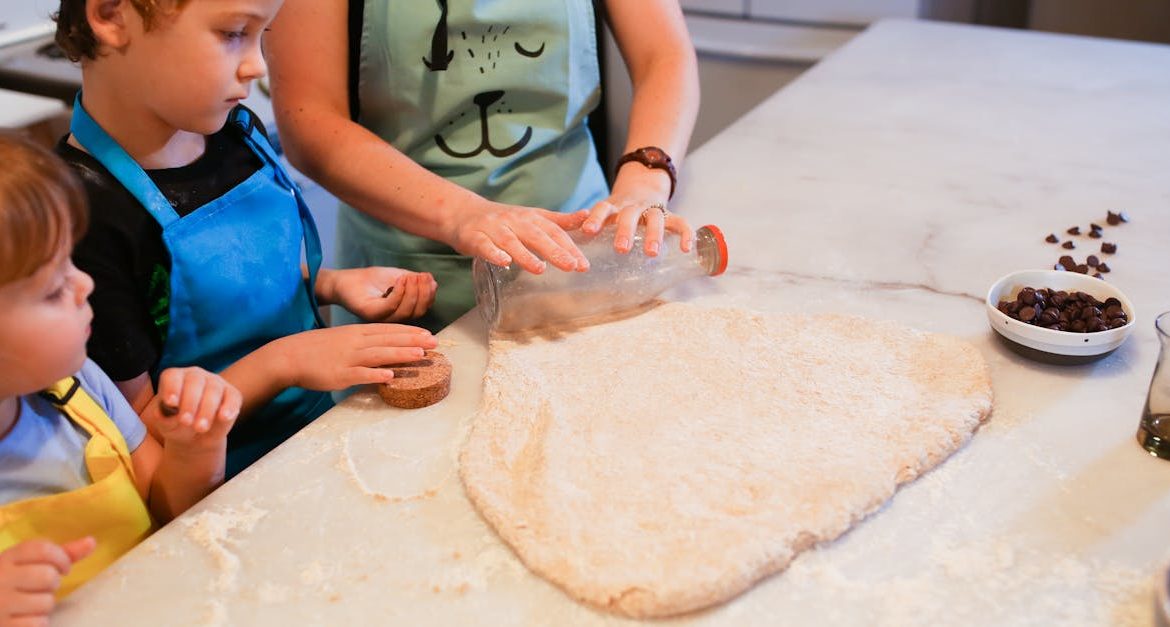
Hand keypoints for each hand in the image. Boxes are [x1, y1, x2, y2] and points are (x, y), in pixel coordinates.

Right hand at [0, 538, 95, 624]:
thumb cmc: (14, 583)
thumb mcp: (29, 564)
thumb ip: (61, 553)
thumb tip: (91, 542)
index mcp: (6, 559)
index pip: (42, 549)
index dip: (61, 558)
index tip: (63, 568)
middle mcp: (0, 578)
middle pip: (48, 576)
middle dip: (53, 583)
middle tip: (43, 587)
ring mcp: (0, 604)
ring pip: (46, 602)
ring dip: (46, 605)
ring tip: (32, 603)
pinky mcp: (4, 626)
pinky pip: (38, 624)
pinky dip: (38, 622)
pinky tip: (25, 618)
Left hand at [145, 368, 241, 445]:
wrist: (197, 437)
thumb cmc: (177, 426)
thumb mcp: (166, 426)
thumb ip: (165, 419)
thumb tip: (173, 414)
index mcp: (174, 379)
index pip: (172, 377)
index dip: (171, 388)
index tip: (171, 402)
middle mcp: (195, 376)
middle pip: (194, 381)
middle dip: (190, 403)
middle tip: (186, 422)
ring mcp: (215, 383)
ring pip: (214, 389)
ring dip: (207, 409)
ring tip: (201, 428)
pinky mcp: (232, 394)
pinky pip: (233, 397)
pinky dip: (230, 407)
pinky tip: (224, 417)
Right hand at [276, 324, 437, 390]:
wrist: (289, 356)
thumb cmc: (317, 349)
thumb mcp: (343, 339)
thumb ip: (364, 342)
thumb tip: (385, 350)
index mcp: (357, 332)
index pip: (388, 329)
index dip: (410, 331)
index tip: (428, 334)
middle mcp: (355, 342)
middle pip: (388, 339)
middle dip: (413, 340)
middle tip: (435, 343)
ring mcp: (348, 358)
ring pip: (379, 354)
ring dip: (401, 354)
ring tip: (420, 355)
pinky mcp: (339, 374)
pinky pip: (360, 374)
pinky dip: (376, 375)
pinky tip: (391, 377)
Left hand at [318, 267, 436, 321]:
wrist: (345, 280)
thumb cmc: (371, 280)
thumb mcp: (398, 276)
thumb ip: (414, 281)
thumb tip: (433, 283)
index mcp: (402, 311)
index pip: (423, 308)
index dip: (429, 294)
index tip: (430, 278)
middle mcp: (394, 319)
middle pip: (417, 312)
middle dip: (423, 293)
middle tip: (422, 277)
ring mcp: (382, 318)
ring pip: (405, 311)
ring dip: (412, 292)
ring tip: (411, 276)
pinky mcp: (370, 314)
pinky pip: (389, 306)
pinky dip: (398, 292)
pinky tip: (400, 279)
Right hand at [448, 201, 590, 273]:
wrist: (463, 212)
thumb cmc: (504, 219)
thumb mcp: (533, 217)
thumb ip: (559, 220)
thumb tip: (587, 216)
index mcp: (531, 218)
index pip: (553, 232)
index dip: (569, 247)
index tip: (583, 264)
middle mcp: (514, 221)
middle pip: (536, 235)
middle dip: (554, 251)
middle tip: (572, 266)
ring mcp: (494, 228)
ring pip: (511, 241)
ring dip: (525, 254)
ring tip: (540, 269)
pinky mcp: (474, 237)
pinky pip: (484, 246)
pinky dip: (493, 253)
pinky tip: (503, 262)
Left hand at [580, 166, 693, 256]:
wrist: (643, 186)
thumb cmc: (618, 210)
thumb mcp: (605, 213)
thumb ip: (590, 225)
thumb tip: (565, 245)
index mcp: (614, 206)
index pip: (603, 208)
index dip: (595, 218)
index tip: (587, 231)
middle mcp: (634, 206)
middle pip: (630, 215)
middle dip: (626, 231)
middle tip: (621, 249)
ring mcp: (653, 209)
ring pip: (656, 218)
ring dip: (654, 235)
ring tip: (651, 253)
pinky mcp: (670, 215)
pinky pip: (680, 223)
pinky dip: (685, 234)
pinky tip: (686, 249)